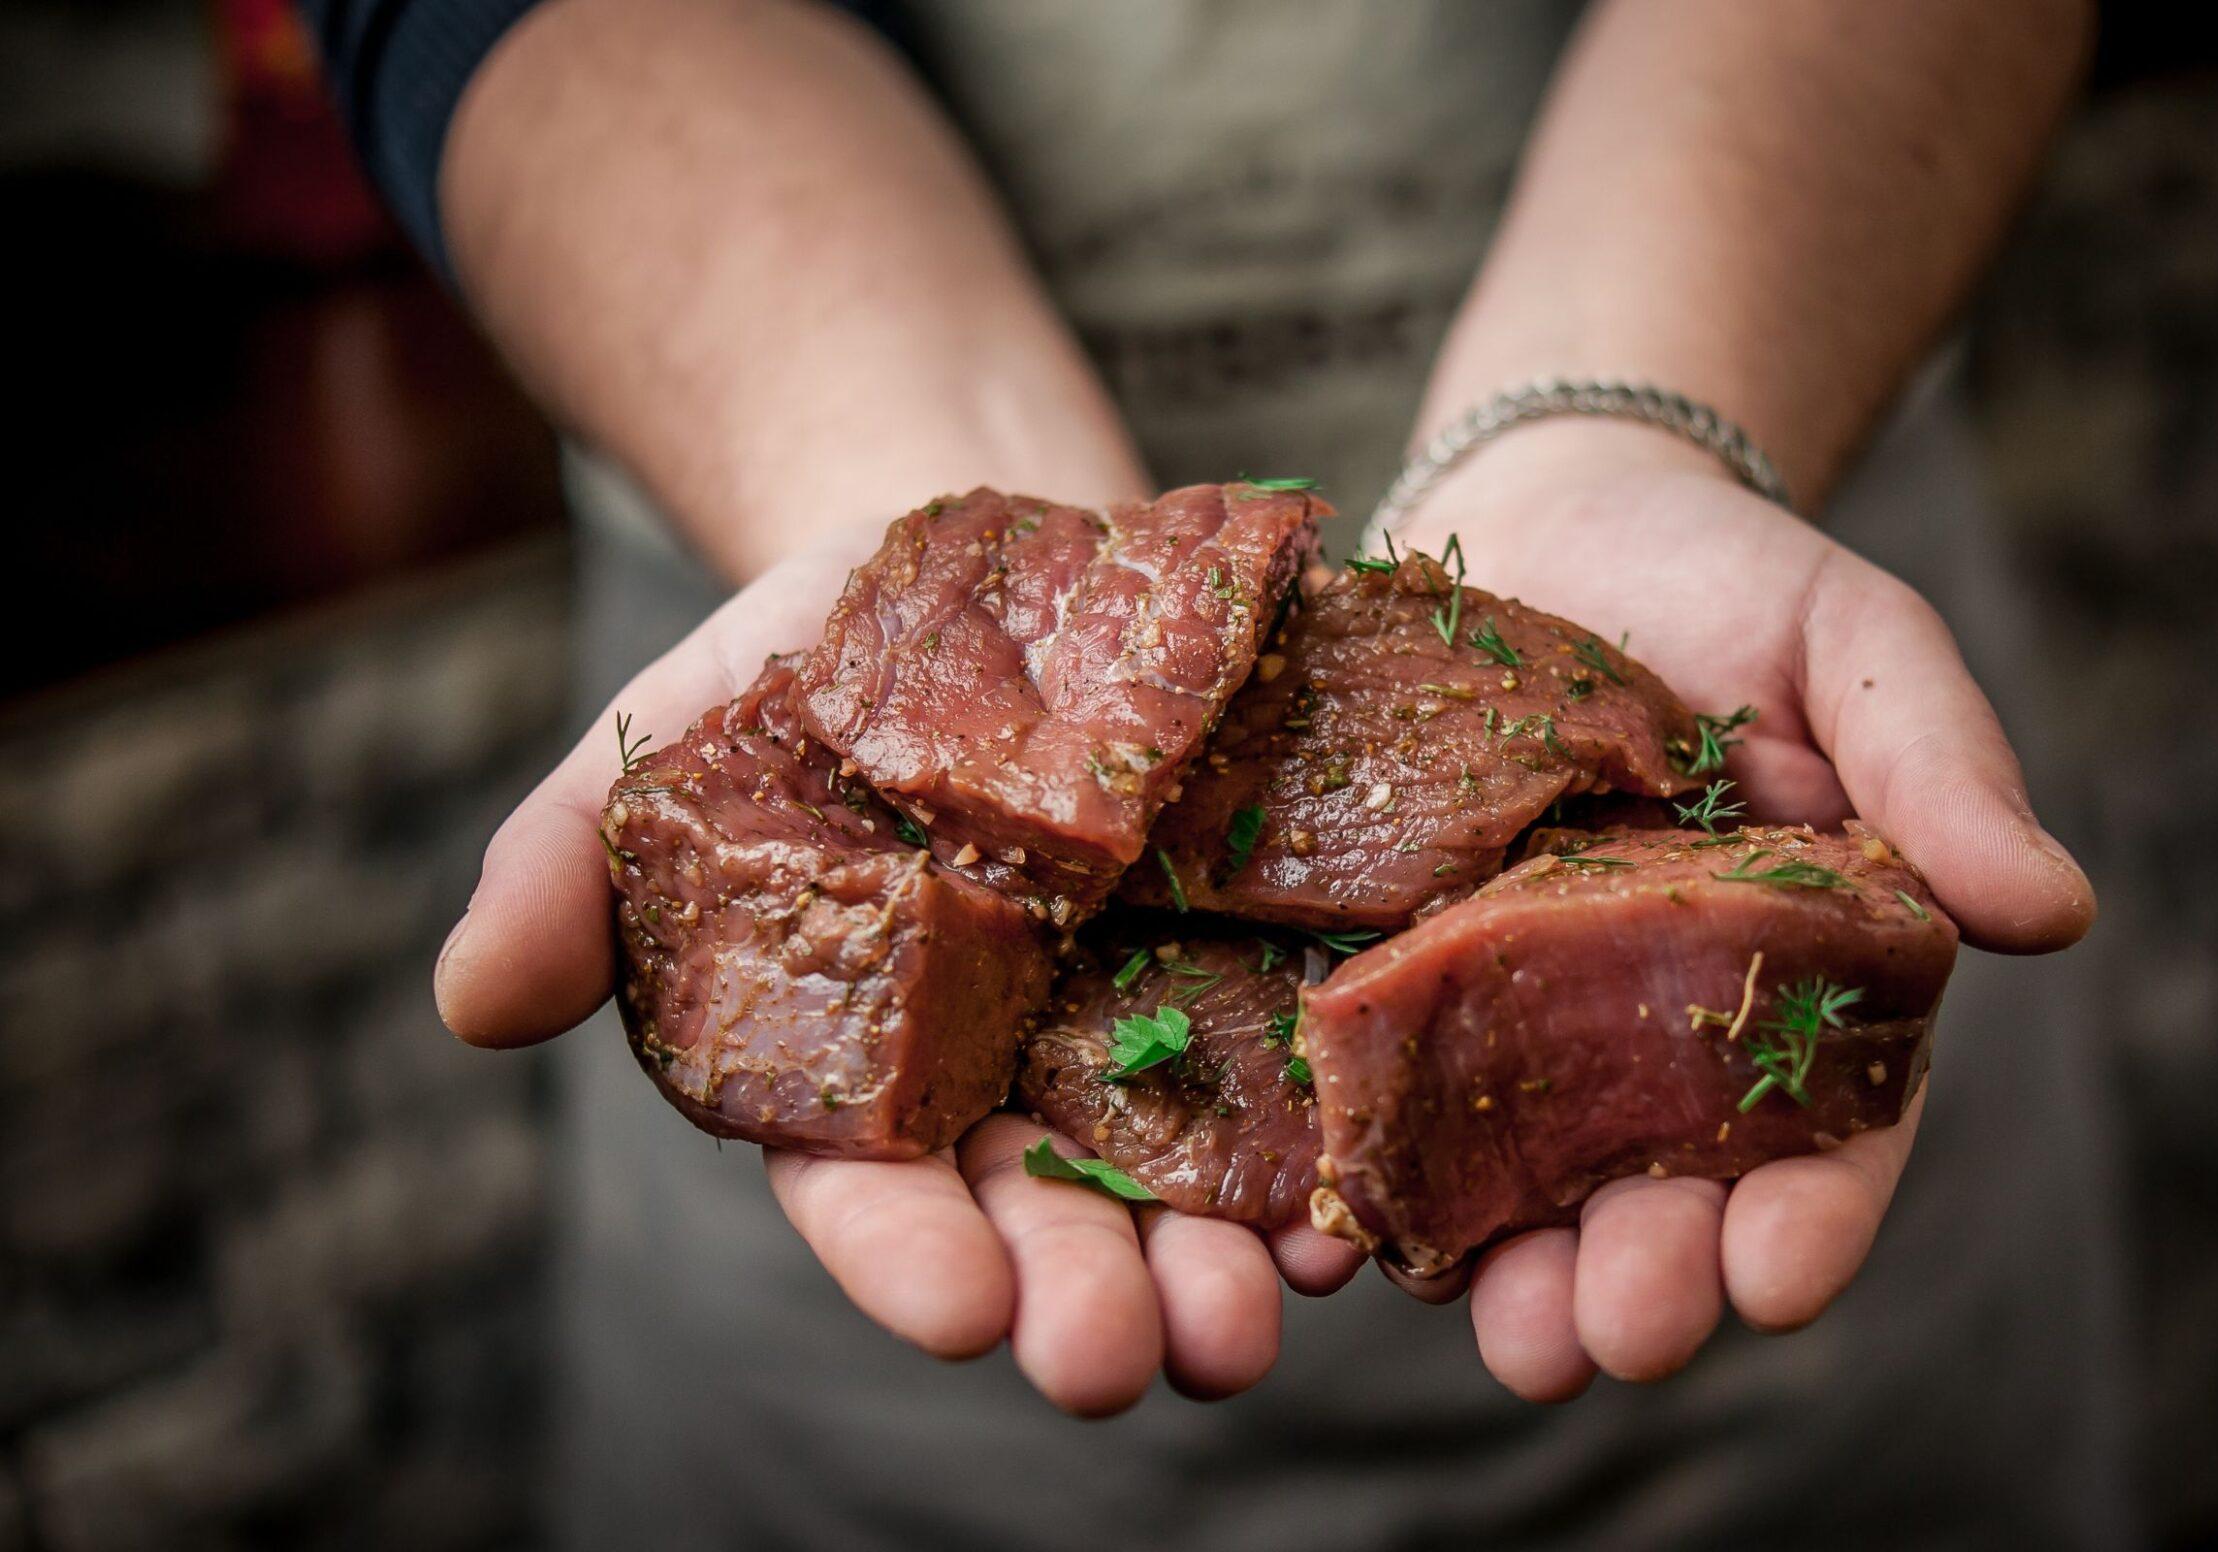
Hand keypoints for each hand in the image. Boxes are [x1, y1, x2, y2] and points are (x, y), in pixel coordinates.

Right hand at [434, 531, 1363, 1416]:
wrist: (1020, 549)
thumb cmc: (828, 646)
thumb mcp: (692, 714)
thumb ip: (577, 856)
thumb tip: (469, 1001)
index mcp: (860, 1060)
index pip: (868, 1193)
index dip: (908, 1257)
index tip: (962, 1308)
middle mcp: (1007, 1083)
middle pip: (1039, 1226)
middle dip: (1079, 1300)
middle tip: (1116, 1359)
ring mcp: (1146, 1039)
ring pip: (1184, 1191)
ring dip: (1219, 1268)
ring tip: (1258, 1312)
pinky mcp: (1261, 977)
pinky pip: (1306, 1086)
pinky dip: (1334, 1152)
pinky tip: (1361, 1204)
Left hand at [1378, 420, 2096, 1400]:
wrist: (1543, 507)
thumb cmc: (1730, 578)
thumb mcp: (1855, 646)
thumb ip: (1941, 768)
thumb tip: (2057, 911)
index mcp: (1794, 991)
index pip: (1826, 1140)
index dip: (1812, 1221)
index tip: (1779, 1276)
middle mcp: (1653, 1043)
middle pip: (1662, 1202)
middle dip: (1647, 1281)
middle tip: (1617, 1333)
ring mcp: (1511, 1024)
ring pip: (1516, 1189)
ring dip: (1507, 1277)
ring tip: (1500, 1333)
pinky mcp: (1387, 983)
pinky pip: (1369, 1099)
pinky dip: (1357, 1172)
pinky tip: (1336, 1234)